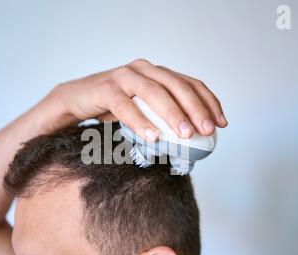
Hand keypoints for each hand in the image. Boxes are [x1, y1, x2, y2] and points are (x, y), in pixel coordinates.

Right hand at [54, 59, 226, 140]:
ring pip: (154, 91)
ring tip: (185, 134)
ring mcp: (124, 76)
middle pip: (177, 85)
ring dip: (172, 114)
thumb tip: (191, 142)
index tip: (221, 123)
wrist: (76, 100)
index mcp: (157, 73)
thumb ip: (163, 117)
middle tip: (207, 131)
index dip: (209, 102)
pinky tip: (152, 138)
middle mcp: (144, 69)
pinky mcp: (105, 87)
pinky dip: (140, 121)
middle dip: (196, 108)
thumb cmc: (113, 108)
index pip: (190, 83)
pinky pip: (125, 105)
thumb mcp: (144, 110)